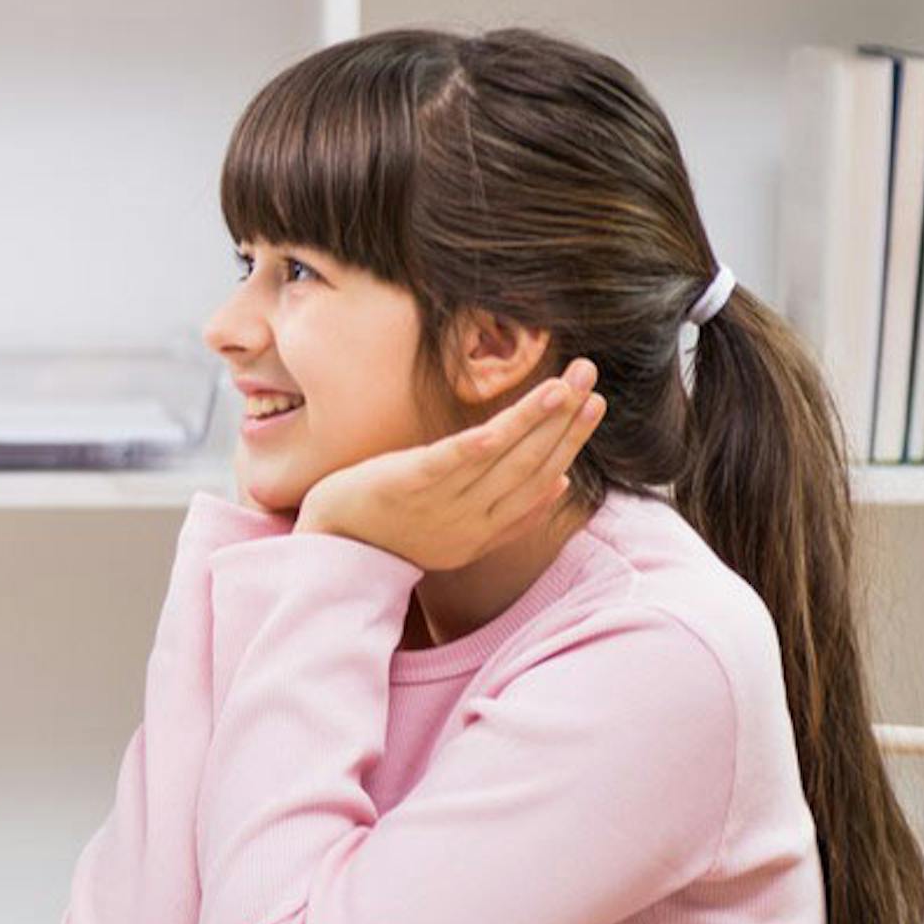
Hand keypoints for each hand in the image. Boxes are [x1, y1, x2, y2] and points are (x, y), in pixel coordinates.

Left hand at [294, 358, 605, 571]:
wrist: (329, 546)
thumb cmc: (394, 530)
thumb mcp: (458, 534)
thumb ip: (511, 517)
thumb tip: (561, 483)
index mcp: (486, 531)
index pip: (542, 480)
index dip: (571, 442)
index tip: (593, 405)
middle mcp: (471, 520)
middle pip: (531, 465)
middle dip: (567, 420)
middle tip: (590, 377)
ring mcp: (440, 503)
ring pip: (503, 459)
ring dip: (538, 419)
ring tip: (566, 384)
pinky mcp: (408, 484)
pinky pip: (454, 461)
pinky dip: (485, 441)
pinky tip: (510, 419)